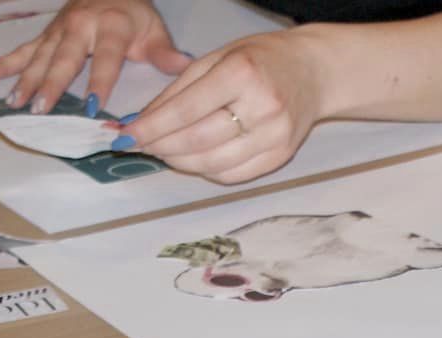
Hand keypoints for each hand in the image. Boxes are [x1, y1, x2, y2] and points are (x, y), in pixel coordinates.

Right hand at [0, 0, 189, 114]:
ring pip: (39, 56)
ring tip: (14, 102)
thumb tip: (184, 66)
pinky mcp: (45, 34)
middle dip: (52, 84)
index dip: (100, 81)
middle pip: (64, 58)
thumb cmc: (133, 16)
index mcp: (110, 25)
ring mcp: (58, 30)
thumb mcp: (154, 31)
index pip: (105, 58)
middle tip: (41, 108)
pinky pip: (22, 50)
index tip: (94, 106)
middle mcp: (79, 25)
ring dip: (25, 79)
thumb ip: (165, 53)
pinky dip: (3, 64)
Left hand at [119, 28, 326, 184]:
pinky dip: (205, 171)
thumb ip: (181, 89)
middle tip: (140, 146)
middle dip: (160, 147)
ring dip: (179, 162)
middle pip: (197, 141)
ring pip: (212, 164)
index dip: (152, 127)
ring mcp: (274, 136)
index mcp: (242, 73)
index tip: (127, 135)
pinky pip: (232, 175)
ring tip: (163, 152)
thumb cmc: (262, 59)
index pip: (186, 109)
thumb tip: (144, 121)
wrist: (314, 72)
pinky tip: (192, 159)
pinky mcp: (280, 157)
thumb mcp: (219, 57)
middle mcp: (262, 106)